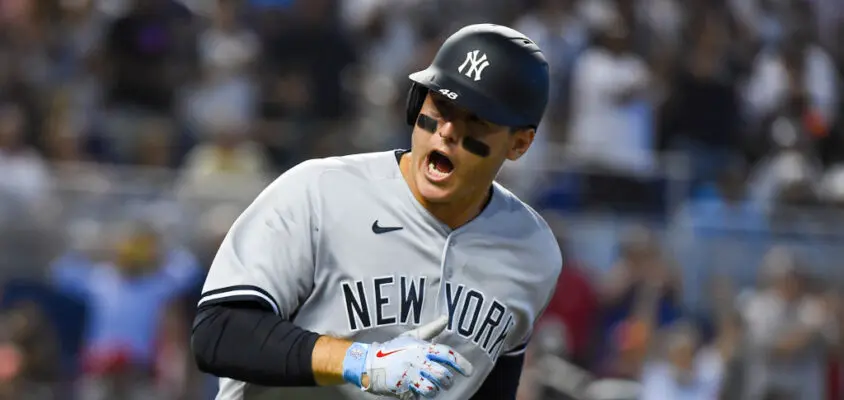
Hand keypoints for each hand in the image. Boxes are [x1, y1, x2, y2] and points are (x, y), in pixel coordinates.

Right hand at [342, 316, 473, 397]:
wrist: (369, 363)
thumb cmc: (392, 350)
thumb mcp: (411, 336)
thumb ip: (430, 329)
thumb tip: (446, 318)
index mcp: (421, 348)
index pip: (446, 355)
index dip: (461, 363)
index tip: (469, 372)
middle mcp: (417, 361)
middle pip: (442, 375)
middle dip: (447, 381)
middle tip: (446, 382)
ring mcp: (409, 376)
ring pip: (432, 388)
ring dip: (434, 390)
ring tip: (430, 386)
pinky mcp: (402, 388)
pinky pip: (418, 396)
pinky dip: (420, 395)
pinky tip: (415, 390)